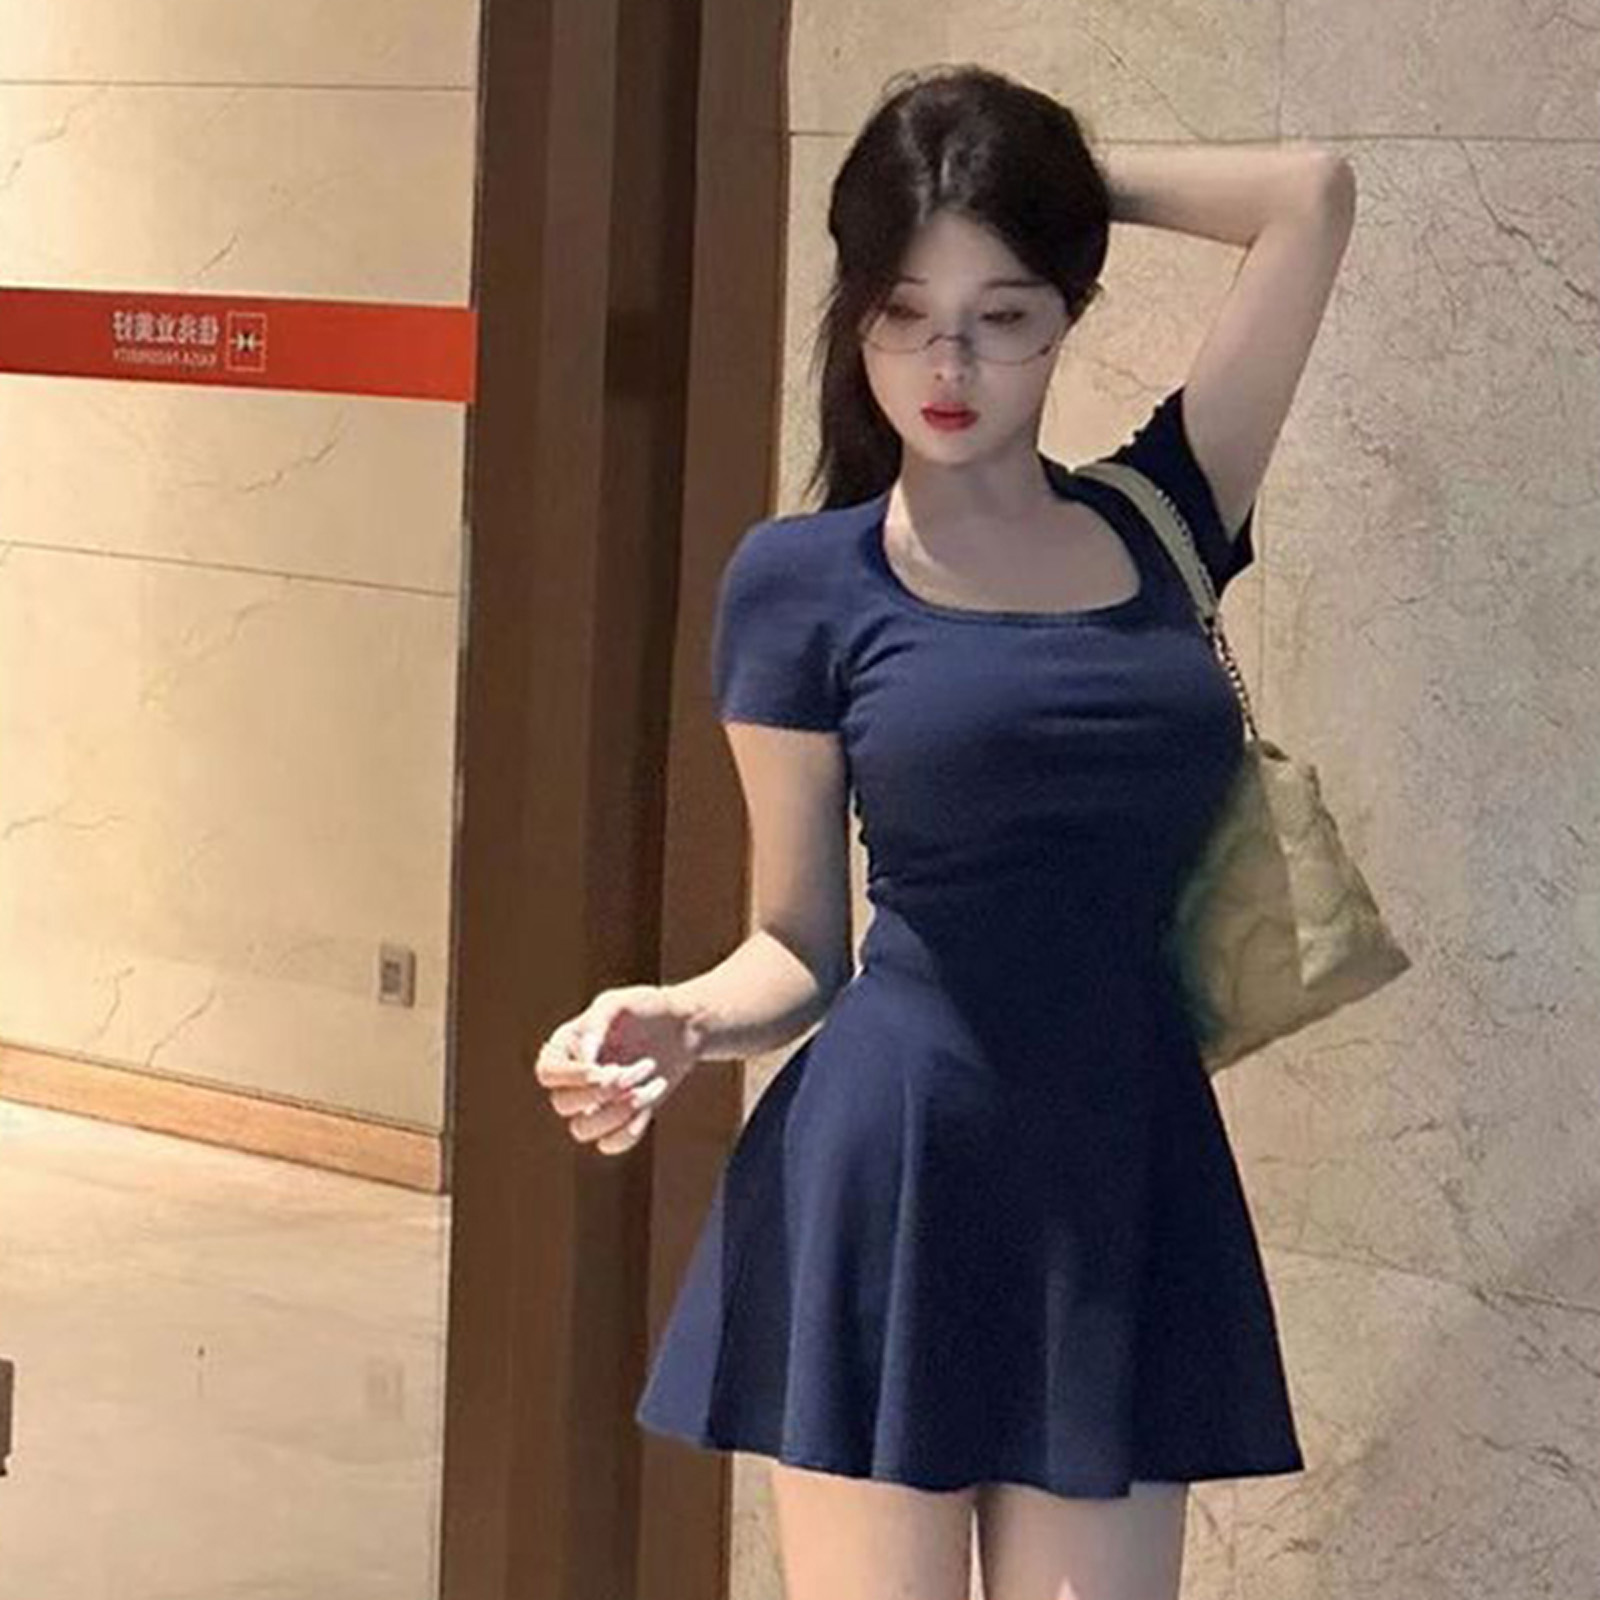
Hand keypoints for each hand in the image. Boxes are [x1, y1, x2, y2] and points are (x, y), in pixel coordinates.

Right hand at [532, 984, 700, 1155]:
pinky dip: (628, 1131)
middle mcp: (571, 1080)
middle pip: (562, 1104)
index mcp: (563, 1048)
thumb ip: (597, 1022)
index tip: (604, 1070)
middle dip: (603, 1092)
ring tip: (649, 1086)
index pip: (548, 1073)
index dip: (572, 1077)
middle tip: (639, 1066)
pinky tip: (649, 1105)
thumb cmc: (646, 1008)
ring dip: (617, 1112)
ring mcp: (591, 1104)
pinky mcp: (615, 1122)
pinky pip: (608, 1145)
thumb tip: (584, 1057)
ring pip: (581, 1130)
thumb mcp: (620, 1003)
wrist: (680, 1027)